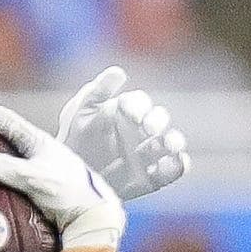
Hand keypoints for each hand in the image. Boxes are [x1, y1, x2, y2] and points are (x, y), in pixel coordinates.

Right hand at [0, 98, 124, 249]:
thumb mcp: (35, 179)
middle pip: (5, 130)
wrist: (94, 218)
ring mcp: (40, 164)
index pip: (3, 118)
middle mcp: (39, 148)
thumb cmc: (70, 195)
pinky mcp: (41, 181)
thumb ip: (5, 168)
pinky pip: (12, 167)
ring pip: (8, 149)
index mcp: (38, 140)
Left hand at [55, 66, 189, 201]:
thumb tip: (117, 72)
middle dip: (157, 121)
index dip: (138, 106)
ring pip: (170, 142)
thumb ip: (96, 92)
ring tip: (170, 145)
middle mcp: (141, 130)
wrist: (71, 179)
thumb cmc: (74, 141)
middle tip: (148, 128)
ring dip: (174, 141)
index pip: (138, 102)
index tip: (133, 115)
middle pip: (158, 119)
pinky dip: (179, 164)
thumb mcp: (79, 114)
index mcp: (124, 111)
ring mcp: (148, 153)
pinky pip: (172, 169)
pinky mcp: (153, 176)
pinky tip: (178, 161)